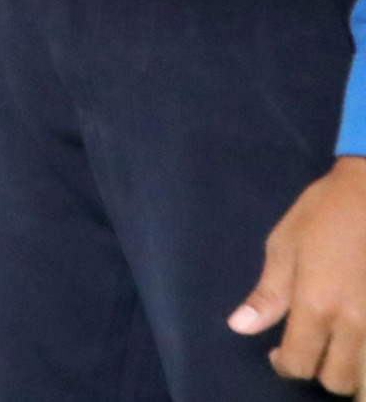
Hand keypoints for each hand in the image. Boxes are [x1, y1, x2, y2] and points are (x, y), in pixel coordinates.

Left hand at [232, 157, 365, 390]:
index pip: (300, 364)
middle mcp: (357, 325)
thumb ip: (268, 295)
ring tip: (343, 352)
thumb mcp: (284, 246)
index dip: (285, 364)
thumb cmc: (325, 212)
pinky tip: (363, 341)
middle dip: (322, 371)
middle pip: (340, 382)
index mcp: (318, 306)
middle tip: (314, 348)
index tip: (280, 353)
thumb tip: (240, 327)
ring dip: (356, 375)